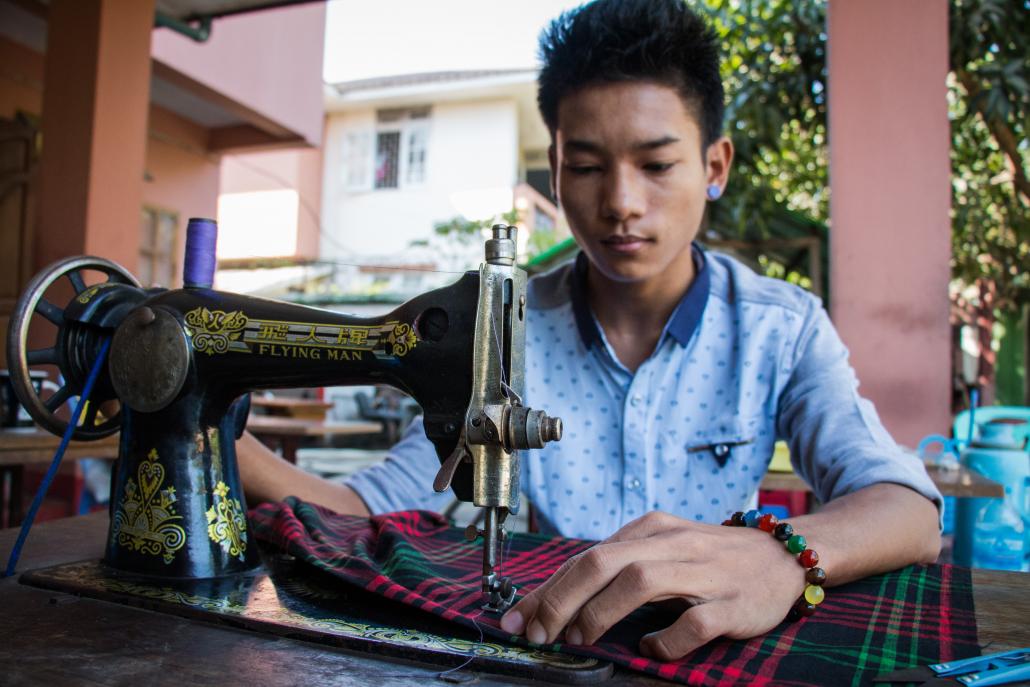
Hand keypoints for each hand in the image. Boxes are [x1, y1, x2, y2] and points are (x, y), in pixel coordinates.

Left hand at [499, 511, 804, 659]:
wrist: (782, 556)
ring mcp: (704, 572)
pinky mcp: (732, 603)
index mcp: (650, 529)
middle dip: (561, 599)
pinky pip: (692, 625)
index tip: (520, 617)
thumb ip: (617, 568)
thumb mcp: (661, 549)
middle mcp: (672, 543)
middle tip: (539, 632)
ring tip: (580, 638)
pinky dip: (666, 641)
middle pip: (602, 562)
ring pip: (640, 582)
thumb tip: (558, 598)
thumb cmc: (710, 558)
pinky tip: (651, 649)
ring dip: (600, 613)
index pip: (586, 556)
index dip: (548, 588)